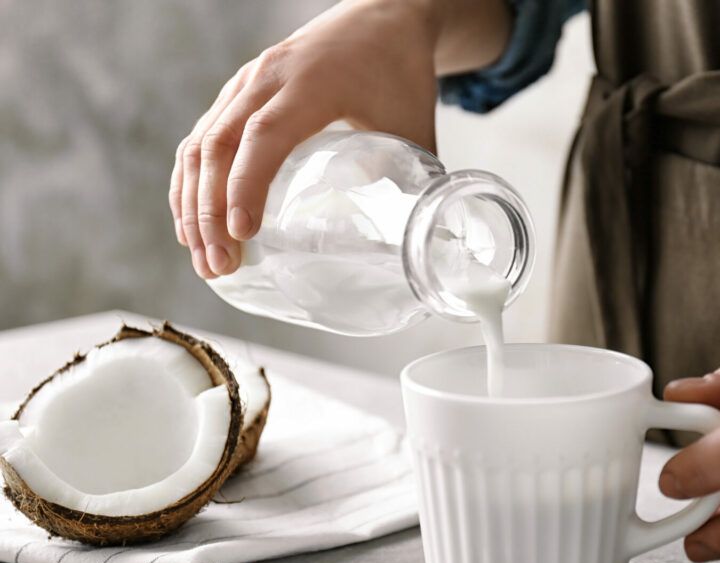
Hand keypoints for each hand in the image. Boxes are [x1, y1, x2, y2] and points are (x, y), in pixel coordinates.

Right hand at [168, 0, 440, 277]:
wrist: (384, 17)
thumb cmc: (399, 71)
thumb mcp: (413, 125)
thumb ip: (410, 181)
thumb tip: (407, 241)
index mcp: (313, 83)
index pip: (264, 136)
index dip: (246, 185)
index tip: (242, 233)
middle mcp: (267, 78)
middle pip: (218, 145)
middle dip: (210, 212)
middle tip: (218, 265)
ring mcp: (246, 83)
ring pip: (201, 143)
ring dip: (194, 204)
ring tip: (203, 259)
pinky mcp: (239, 92)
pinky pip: (202, 138)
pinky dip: (191, 183)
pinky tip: (192, 223)